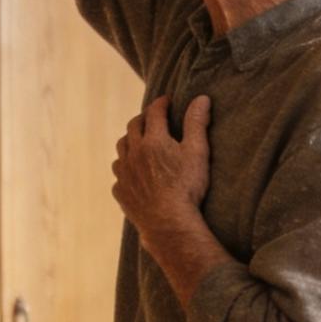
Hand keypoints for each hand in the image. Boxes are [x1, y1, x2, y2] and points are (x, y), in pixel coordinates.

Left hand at [112, 95, 211, 247]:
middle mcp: (133, 153)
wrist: (168, 223)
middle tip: (152, 118)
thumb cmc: (186, 187)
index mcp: (153, 140)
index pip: (154, 113)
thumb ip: (197, 124)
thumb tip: (201, 98)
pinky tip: (132, 173)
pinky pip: (119, 174)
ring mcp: (124, 173)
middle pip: (133, 127)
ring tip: (138, 143)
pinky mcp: (121, 191)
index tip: (166, 100)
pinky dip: (125, 168)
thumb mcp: (197, 152)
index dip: (161, 104)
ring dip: (129, 142)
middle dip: (143, 119)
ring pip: (121, 149)